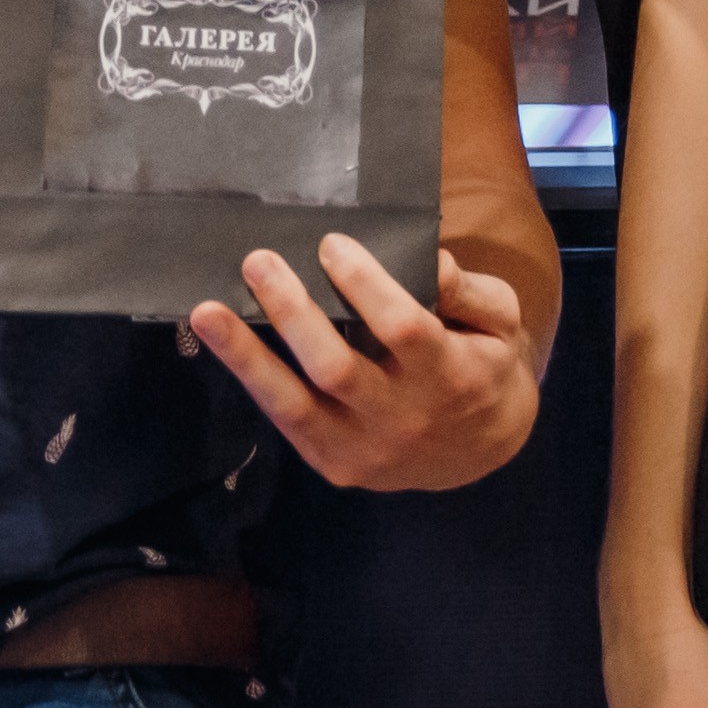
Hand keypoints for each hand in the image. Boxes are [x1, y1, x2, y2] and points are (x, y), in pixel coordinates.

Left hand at [186, 235, 535, 493]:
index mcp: (452, 376)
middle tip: (259, 260)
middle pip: (337, 368)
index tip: (332, 244)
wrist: (479, 450)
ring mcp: (365, 448)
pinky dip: (251, 380)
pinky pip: (286, 421)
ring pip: (296, 405)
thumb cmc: (484, 364)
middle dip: (293, 312)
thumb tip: (427, 260)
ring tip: (207, 311)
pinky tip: (221, 343)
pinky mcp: (335, 463)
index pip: (403, 328)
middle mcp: (404, 418)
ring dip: (247, 356)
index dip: (365, 285)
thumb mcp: (500, 321)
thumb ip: (470, 289)